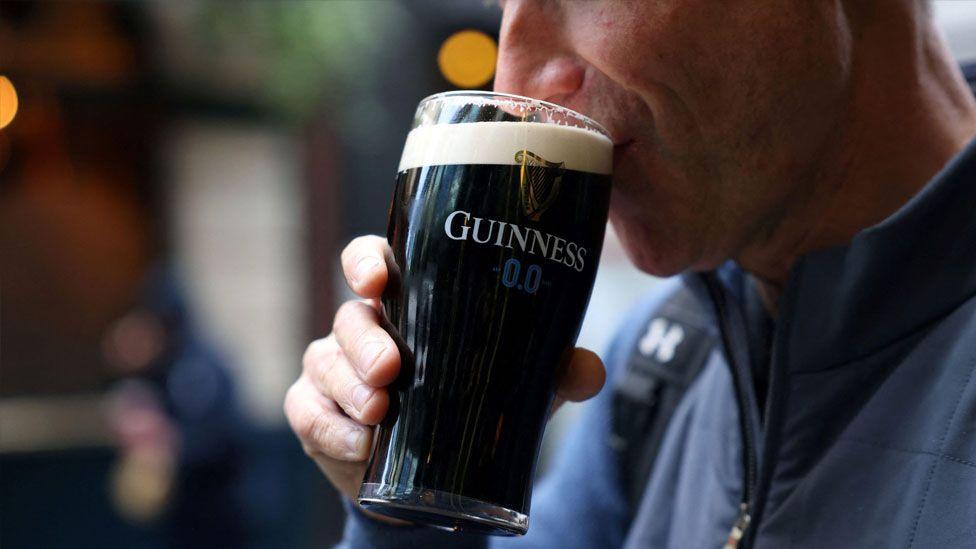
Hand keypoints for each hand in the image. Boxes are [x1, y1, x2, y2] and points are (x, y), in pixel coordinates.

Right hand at [284, 235, 606, 502]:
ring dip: (349, 387)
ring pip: (324, 361)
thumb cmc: (471, 402)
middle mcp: (363, 328)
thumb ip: (551, 372)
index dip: (366, 262)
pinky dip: (331, 429)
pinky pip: (308, 412)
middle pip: (349, 316)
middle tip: (392, 369)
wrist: (433, 476)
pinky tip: (360, 446)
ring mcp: (333, 370)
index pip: (373, 262)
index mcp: (406, 303)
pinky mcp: (315, 414)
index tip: (377, 279)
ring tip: (380, 413)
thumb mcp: (515, 385)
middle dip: (365, 340)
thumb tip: (589, 370)